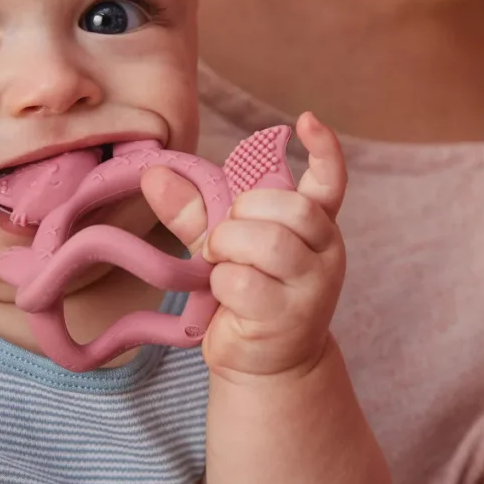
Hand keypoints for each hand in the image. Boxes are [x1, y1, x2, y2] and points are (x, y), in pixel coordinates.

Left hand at [142, 112, 346, 379]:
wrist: (265, 363)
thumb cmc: (246, 294)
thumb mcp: (222, 246)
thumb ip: (194, 209)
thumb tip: (153, 173)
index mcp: (314, 226)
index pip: (330, 181)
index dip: (324, 150)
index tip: (308, 119)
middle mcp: (325, 251)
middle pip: (286, 206)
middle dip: (240, 215)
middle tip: (225, 241)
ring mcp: (314, 285)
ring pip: (266, 241)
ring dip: (228, 249)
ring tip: (223, 266)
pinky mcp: (292, 316)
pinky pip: (244, 281)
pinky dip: (222, 284)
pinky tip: (228, 299)